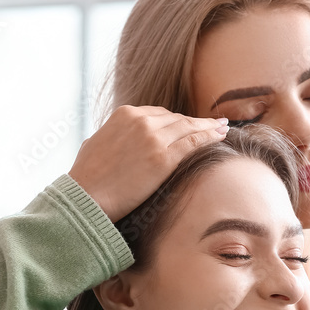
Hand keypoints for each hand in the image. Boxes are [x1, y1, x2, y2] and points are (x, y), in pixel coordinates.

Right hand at [67, 105, 228, 220]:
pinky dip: (210, 137)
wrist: (86, 195)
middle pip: (177, 119)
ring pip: (189, 127)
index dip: (177, 121)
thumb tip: (117, 139)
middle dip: (195, 123)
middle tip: (214, 124)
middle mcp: (141, 121)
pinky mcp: (163, 157)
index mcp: (125, 114)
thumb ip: (114, 135)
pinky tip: (221, 136)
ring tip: (223, 127)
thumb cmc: (88, 176)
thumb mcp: (97, 142)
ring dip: (209, 127)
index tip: (189, 124)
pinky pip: (193, 142)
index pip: (159, 114)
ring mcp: (153, 138)